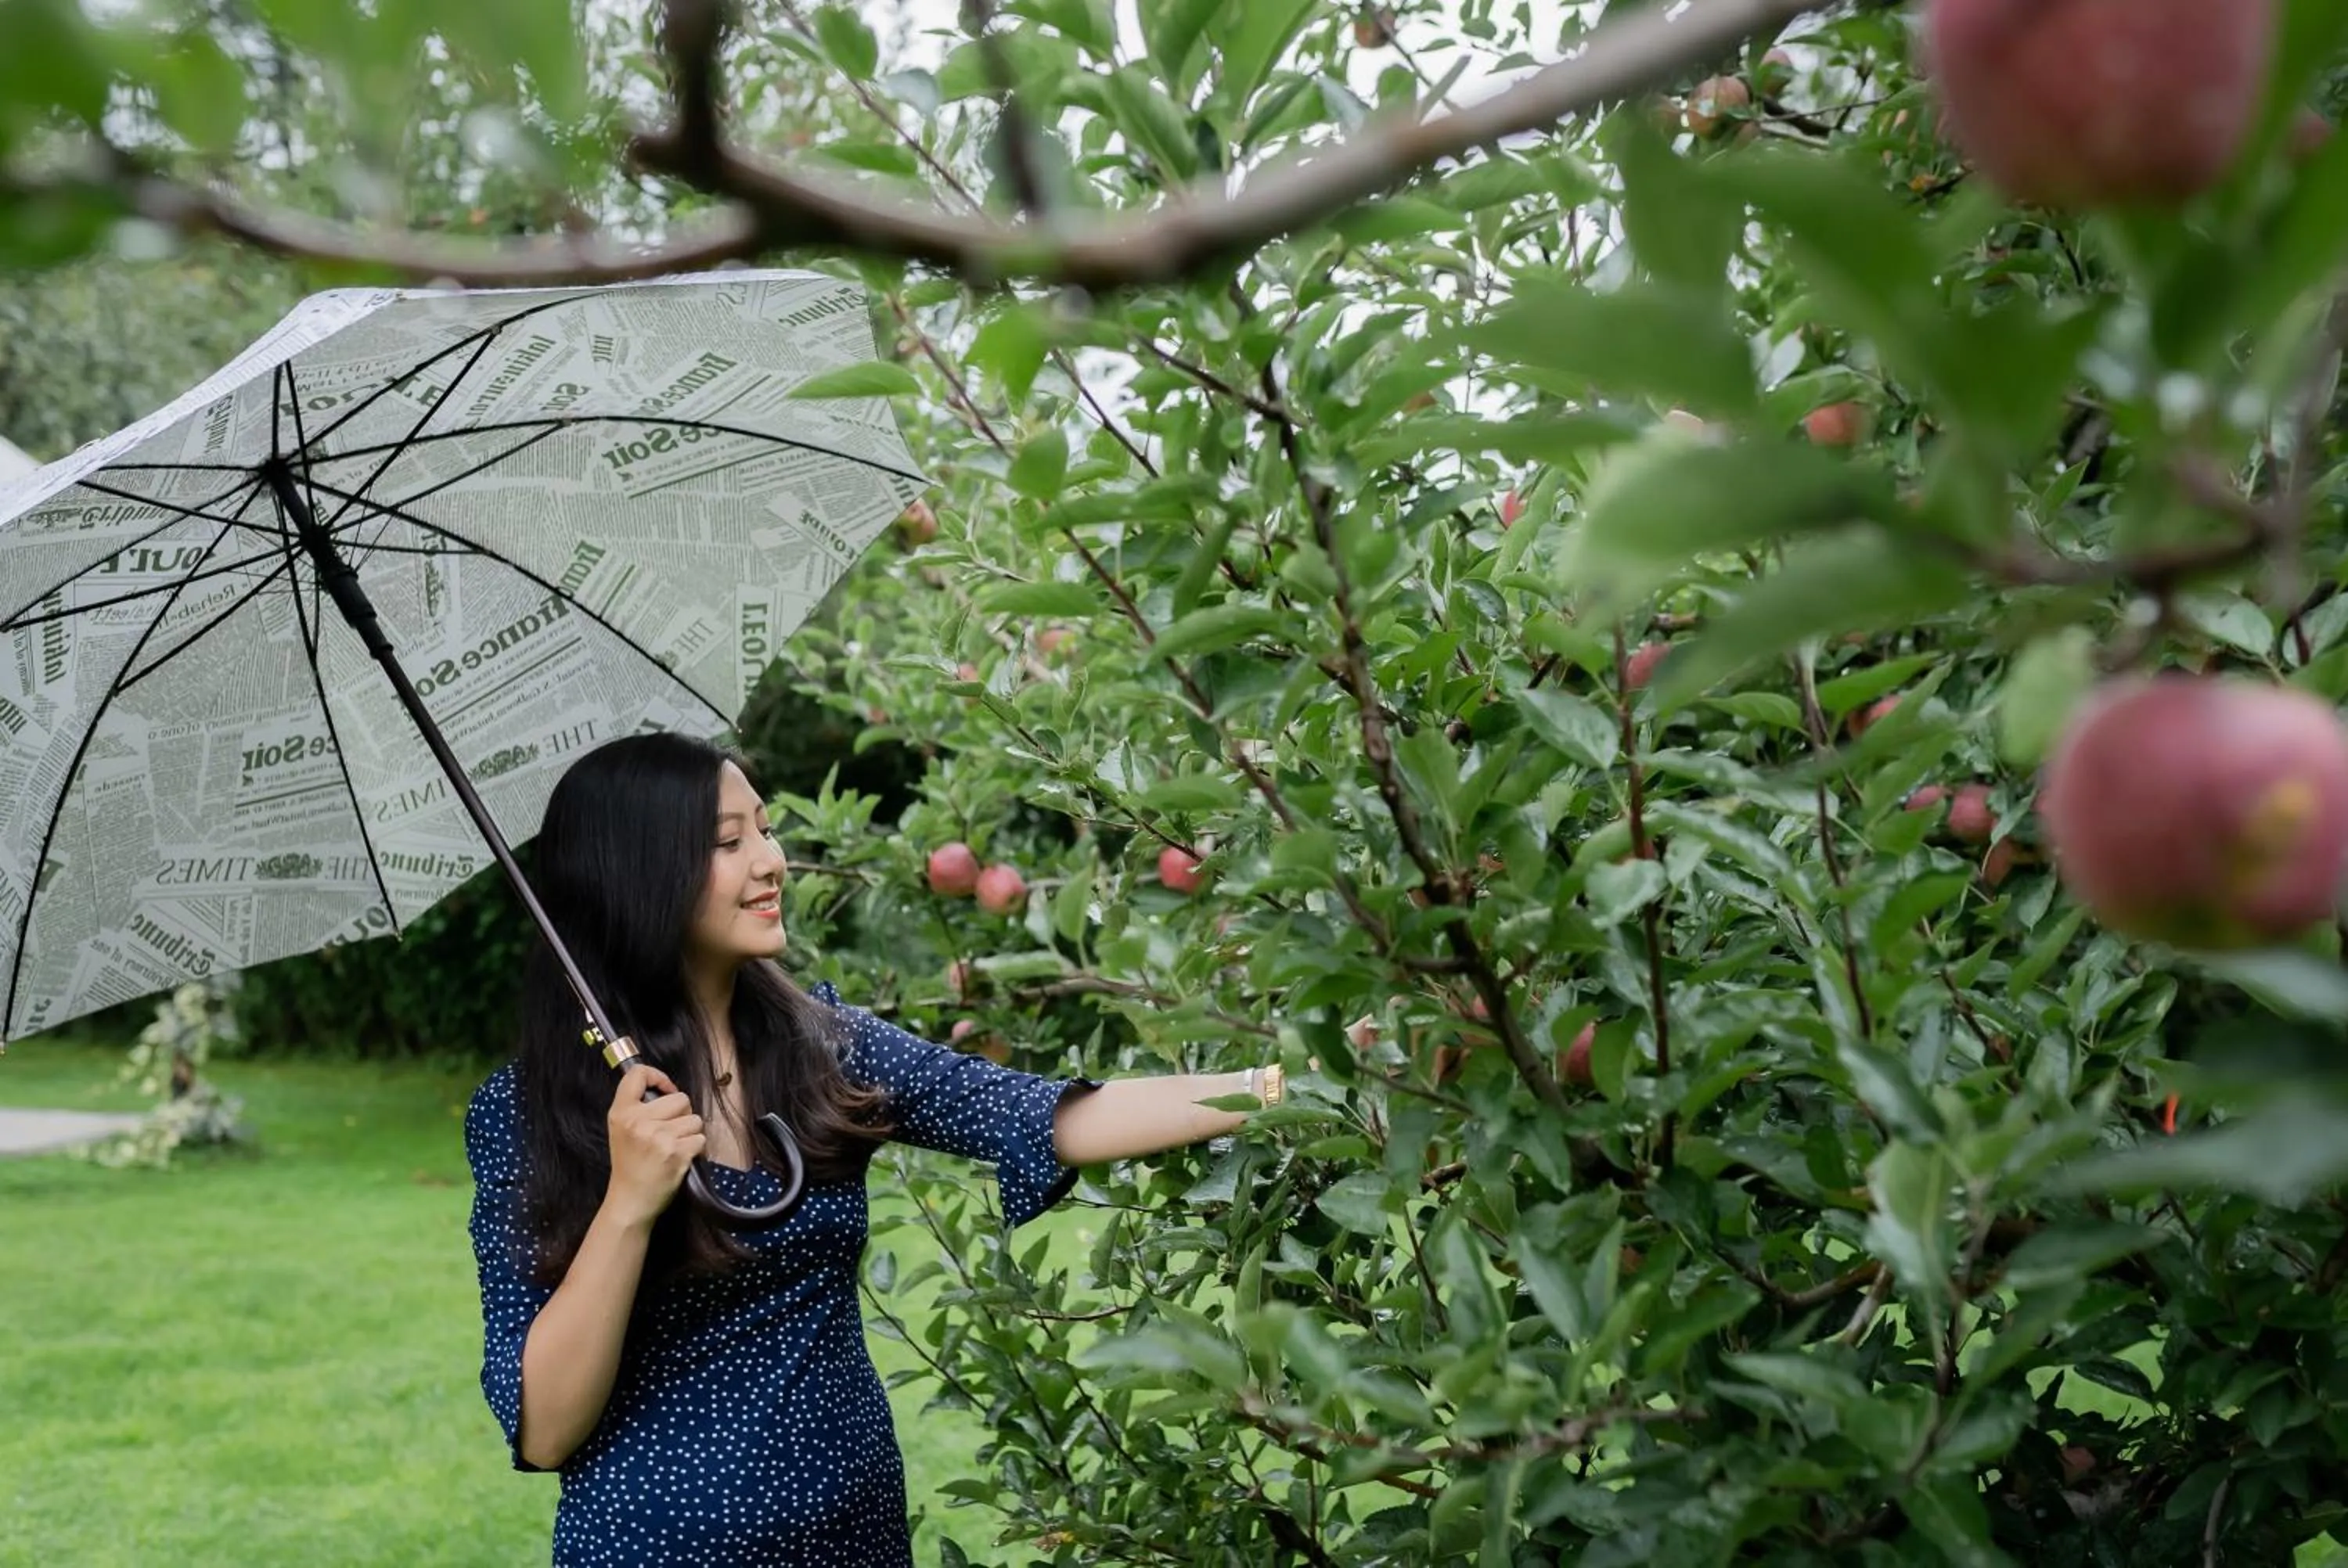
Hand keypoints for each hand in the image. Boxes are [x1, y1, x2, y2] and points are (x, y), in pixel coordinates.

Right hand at [602, 1064, 703, 1228]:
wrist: (630, 1202)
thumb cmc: (630, 1166)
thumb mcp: (621, 1130)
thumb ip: (638, 1108)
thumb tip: (667, 1089)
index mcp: (621, 1113)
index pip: (638, 1074)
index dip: (658, 1076)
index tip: (665, 1090)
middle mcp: (638, 1121)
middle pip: (680, 1098)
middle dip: (681, 1114)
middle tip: (669, 1132)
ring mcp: (658, 1136)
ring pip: (694, 1119)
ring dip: (690, 1133)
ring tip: (672, 1147)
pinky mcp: (676, 1152)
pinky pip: (701, 1138)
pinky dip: (695, 1149)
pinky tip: (679, 1158)